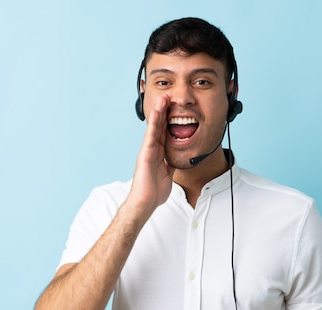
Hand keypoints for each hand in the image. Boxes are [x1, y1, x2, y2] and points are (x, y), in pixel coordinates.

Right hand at [127, 94, 174, 216]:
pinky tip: (156, 112)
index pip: (165, 133)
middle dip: (164, 111)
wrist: (146, 202)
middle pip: (160, 127)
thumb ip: (171, 164)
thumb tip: (176, 159)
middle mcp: (152, 150)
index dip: (169, 120)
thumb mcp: (168, 174)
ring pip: (155, 128)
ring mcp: (148, 151)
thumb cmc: (154, 191)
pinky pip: (151, 136)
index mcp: (158, 154)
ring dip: (159, 112)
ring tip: (163, 98)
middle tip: (169, 96)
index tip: (174, 107)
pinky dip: (154, 123)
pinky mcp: (145, 154)